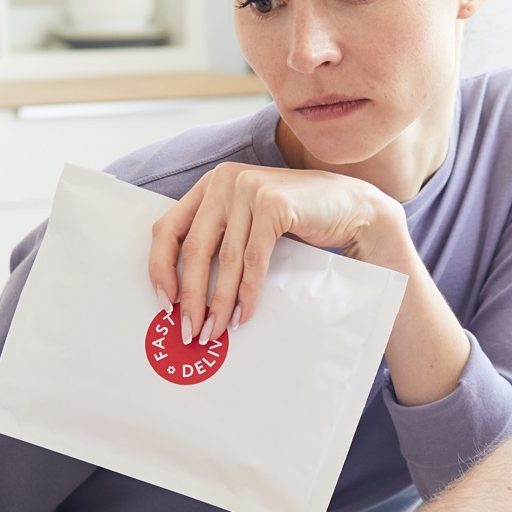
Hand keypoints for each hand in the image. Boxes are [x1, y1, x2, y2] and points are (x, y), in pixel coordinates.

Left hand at [148, 163, 410, 346]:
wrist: (351, 208)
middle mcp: (224, 181)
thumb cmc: (298, 221)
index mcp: (210, 184)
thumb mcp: (248, 222)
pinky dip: (247, 293)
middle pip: (194, 249)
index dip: (160, 269)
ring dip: (219, 302)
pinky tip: (244, 315)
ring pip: (225, 260)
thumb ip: (219, 239)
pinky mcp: (273, 204)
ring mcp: (249, 189)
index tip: (164, 303)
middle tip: (189, 330)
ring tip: (216, 331)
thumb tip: (184, 294)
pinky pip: (254, 260)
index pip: (167, 228)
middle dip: (190, 296)